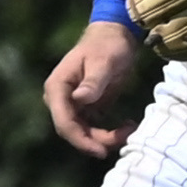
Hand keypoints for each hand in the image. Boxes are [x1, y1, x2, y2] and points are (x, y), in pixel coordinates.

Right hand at [42, 21, 152, 159]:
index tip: (101, 150)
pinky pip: (92, 128)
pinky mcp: (84, 108)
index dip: (80, 139)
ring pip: (82, 133)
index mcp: (57, 87)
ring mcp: (71, 105)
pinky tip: (126, 127)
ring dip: (104, 138)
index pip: (63, 121)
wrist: (115, 36)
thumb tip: (79, 100)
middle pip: (71, 131)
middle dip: (95, 141)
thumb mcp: (104, 61)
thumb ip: (93, 81)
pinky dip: (108, 133)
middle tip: (123, 139)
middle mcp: (59, 99)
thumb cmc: (108, 45)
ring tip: (129, 130)